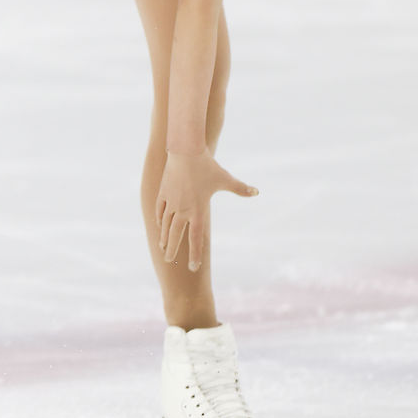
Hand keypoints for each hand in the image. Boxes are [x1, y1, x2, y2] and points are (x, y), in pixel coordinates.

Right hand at [155, 147, 258, 271]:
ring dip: (164, 237)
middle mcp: (183, 210)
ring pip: (165, 225)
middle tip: (169, 261)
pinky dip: (160, 219)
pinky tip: (160, 225)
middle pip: (175, 236)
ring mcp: (171, 202)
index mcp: (198, 210)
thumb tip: (257, 192)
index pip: (196, 239)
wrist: (185, 150)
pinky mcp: (163, 193)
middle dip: (172, 250)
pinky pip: (160, 210)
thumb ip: (240, 188)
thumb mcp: (225, 178)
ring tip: (163, 248)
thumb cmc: (207, 165)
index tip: (194, 268)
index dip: (195, 255)